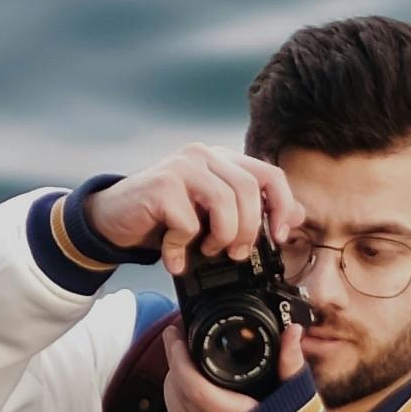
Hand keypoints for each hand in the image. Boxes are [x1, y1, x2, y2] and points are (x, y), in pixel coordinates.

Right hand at [90, 141, 297, 273]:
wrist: (113, 220)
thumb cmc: (165, 218)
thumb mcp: (212, 215)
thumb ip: (250, 211)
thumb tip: (297, 216)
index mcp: (222, 160)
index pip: (269, 174)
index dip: (282, 206)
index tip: (279, 236)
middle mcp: (203, 156)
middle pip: (250, 189)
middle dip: (249, 230)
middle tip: (236, 252)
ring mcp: (181, 167)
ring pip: (224, 202)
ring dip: (221, 237)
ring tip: (207, 251)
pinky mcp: (161, 186)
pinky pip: (189, 222)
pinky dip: (183, 247)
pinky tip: (174, 255)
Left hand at [159, 311, 307, 411]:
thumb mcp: (298, 396)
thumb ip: (292, 362)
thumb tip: (292, 330)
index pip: (194, 386)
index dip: (180, 359)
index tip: (178, 335)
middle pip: (178, 393)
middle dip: (173, 362)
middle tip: (176, 337)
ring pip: (174, 407)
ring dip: (172, 380)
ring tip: (179, 357)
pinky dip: (176, 400)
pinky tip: (182, 387)